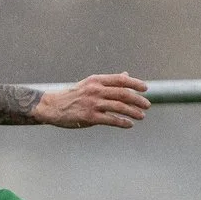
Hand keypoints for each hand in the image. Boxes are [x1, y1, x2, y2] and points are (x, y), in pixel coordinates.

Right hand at [33, 72, 151, 129]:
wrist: (53, 106)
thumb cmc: (74, 95)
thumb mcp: (90, 84)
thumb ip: (109, 81)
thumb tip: (126, 75)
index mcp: (96, 80)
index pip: (120, 80)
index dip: (135, 83)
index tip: (145, 88)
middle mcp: (95, 90)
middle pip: (123, 93)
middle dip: (138, 100)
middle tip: (147, 105)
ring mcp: (92, 104)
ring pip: (119, 107)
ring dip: (133, 112)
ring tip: (142, 116)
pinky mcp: (89, 117)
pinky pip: (111, 119)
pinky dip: (122, 122)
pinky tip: (129, 124)